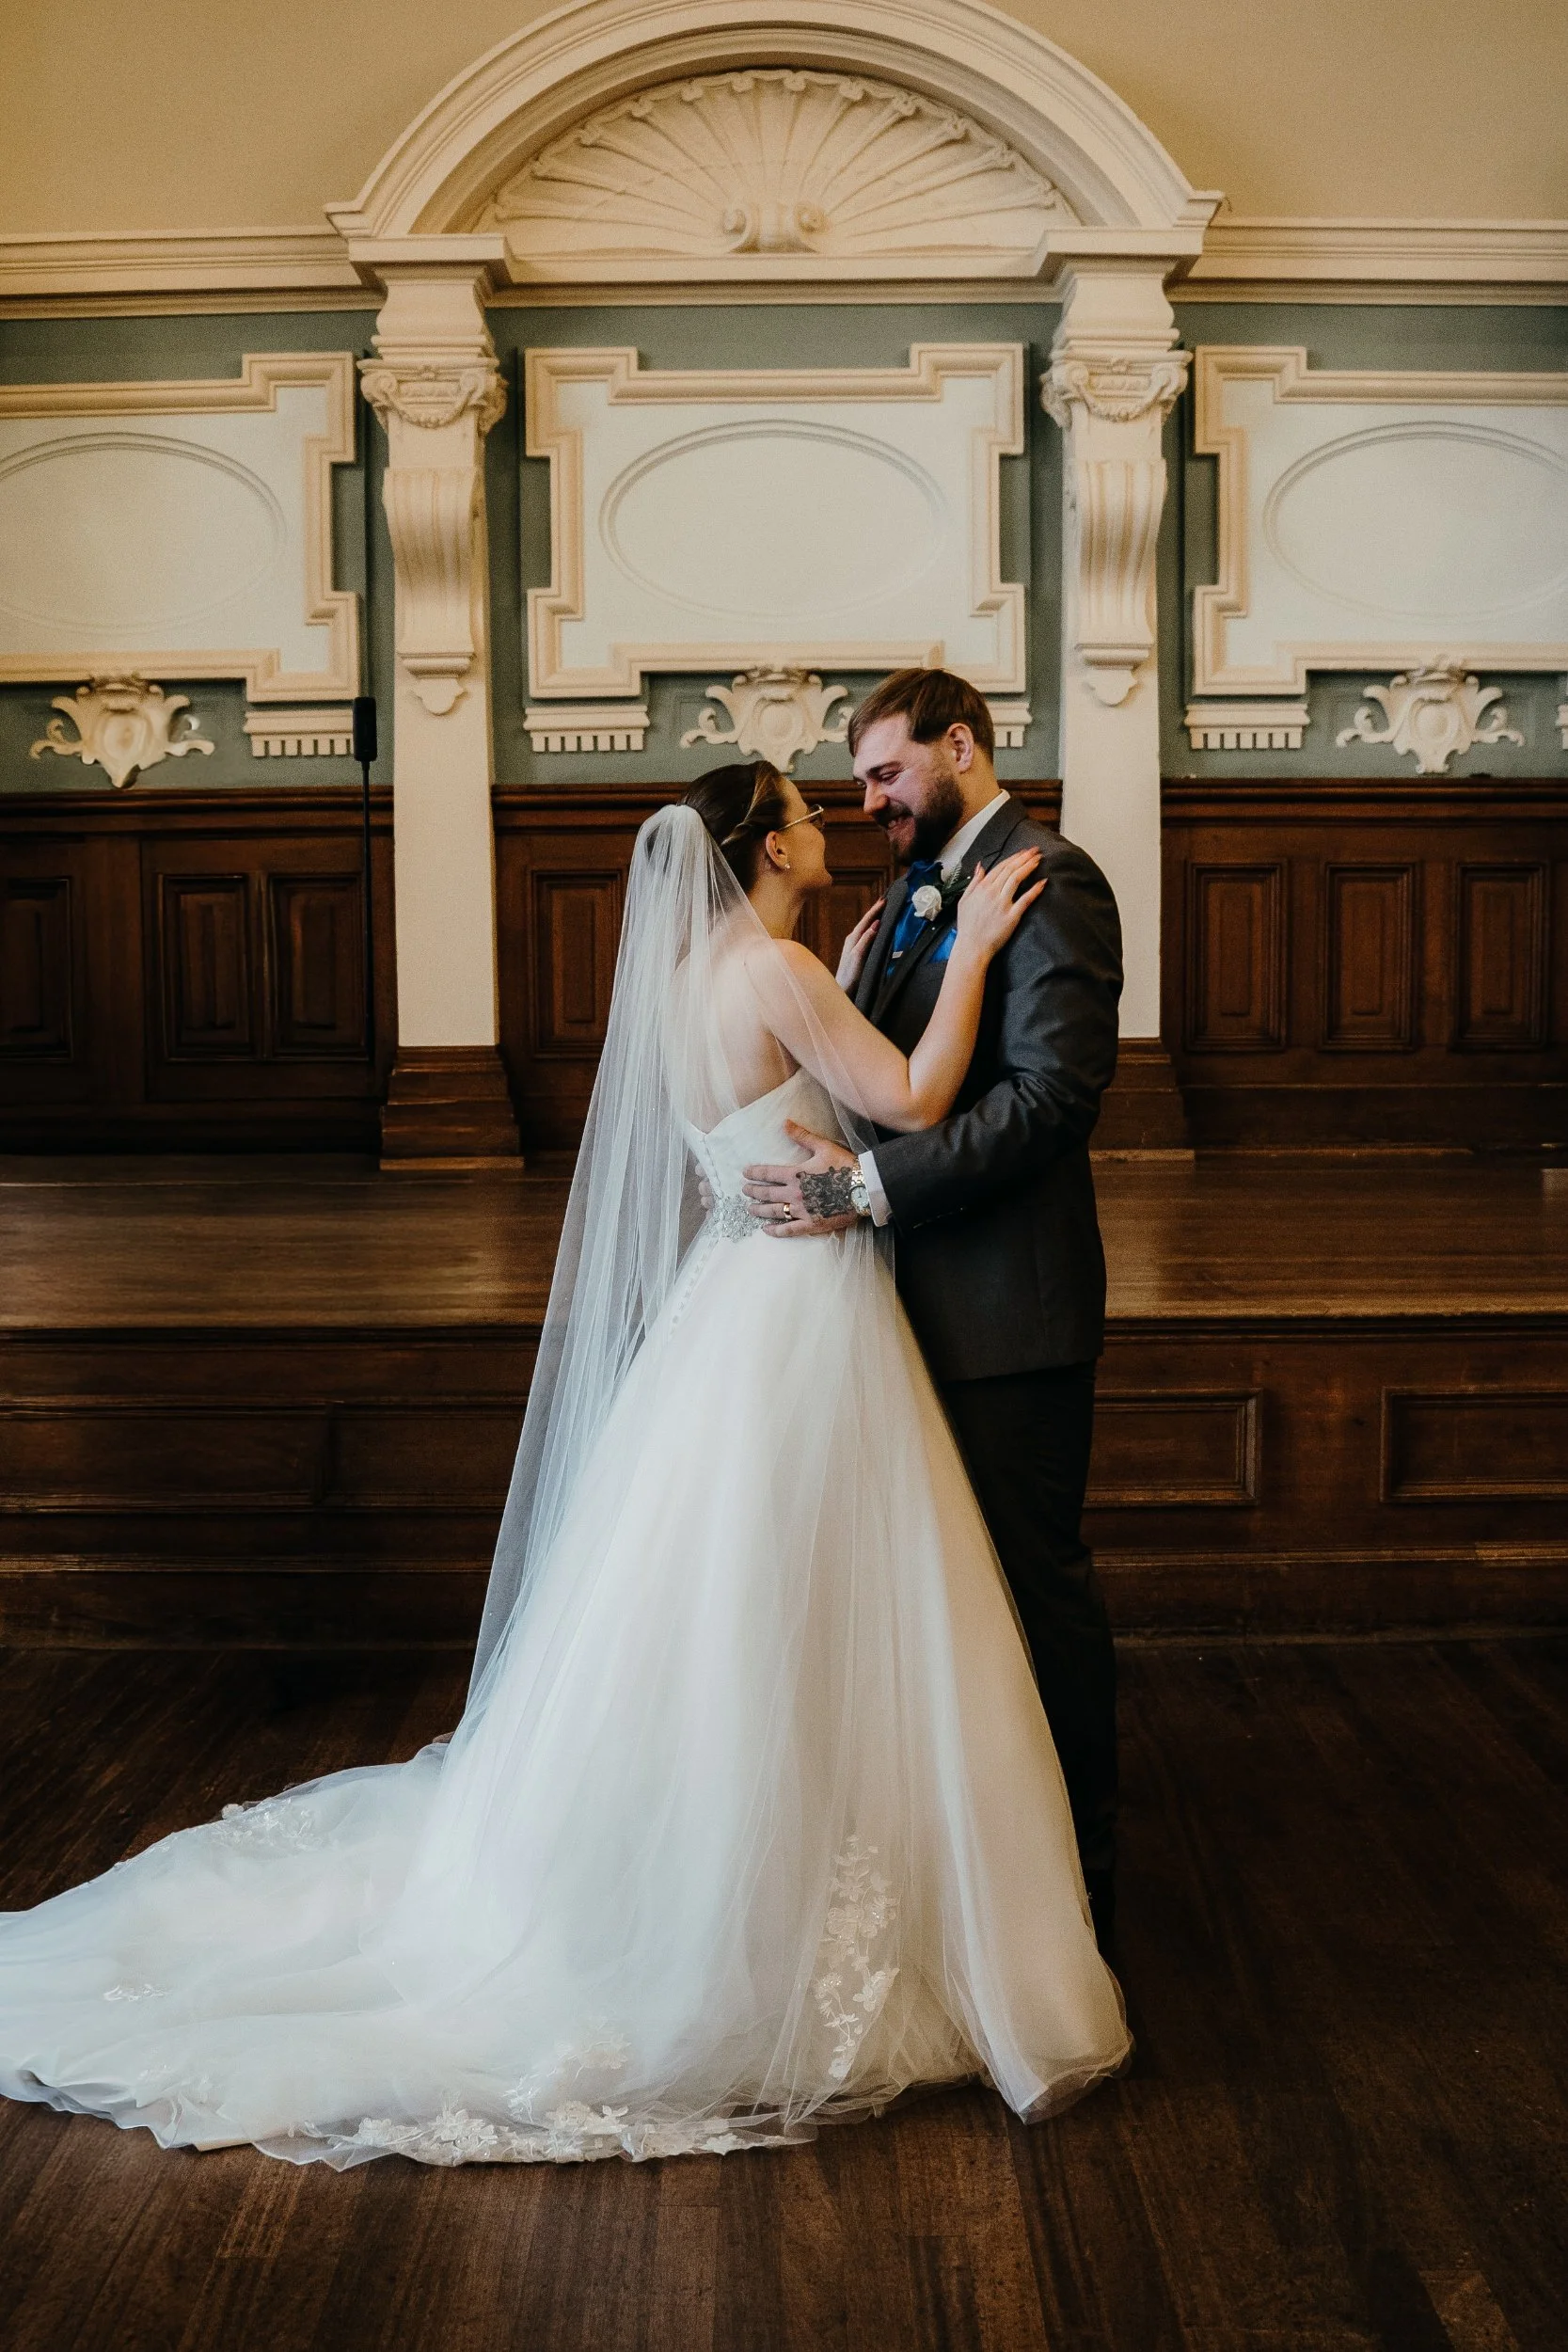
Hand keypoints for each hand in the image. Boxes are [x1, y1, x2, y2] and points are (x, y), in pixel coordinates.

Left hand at [743, 1121, 859, 1238]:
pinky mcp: (811, 1224)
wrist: (863, 1187)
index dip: (755, 1173)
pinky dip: (776, 1231)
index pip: (768, 1173)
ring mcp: (802, 1211)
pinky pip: (789, 1230)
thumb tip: (785, 1123)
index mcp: (796, 1174)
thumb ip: (802, 1136)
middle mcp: (795, 1194)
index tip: (745, 1173)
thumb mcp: (823, 1147)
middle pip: (767, 1194)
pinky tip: (766, 1230)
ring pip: (774, 1212)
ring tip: (750, 1209)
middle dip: (753, 1192)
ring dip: (760, 1210)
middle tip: (744, 1191)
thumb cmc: (844, 1165)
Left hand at [835, 897, 885, 991]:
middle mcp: (852, 939)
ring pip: (865, 927)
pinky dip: (872, 928)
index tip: (884, 900)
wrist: (843, 990)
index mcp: (853, 938)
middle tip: (885, 900)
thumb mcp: (858, 956)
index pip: (866, 920)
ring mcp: (853, 945)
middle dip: (875, 911)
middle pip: (865, 921)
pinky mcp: (856, 952)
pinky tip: (876, 928)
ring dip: (873, 918)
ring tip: (882, 910)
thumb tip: (876, 924)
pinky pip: (865, 935)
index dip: (875, 910)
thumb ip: (866, 939)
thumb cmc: (850, 975)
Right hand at [953, 849, 1044, 961]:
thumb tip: (980, 867)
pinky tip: (1043, 882)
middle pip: (1011, 870)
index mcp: (982, 888)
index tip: (1023, 852)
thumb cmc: (968, 926)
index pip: (1000, 867)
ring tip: (1039, 859)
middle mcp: (992, 893)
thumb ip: (973, 882)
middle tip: (1035, 850)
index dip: (1013, 858)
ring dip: (1029, 867)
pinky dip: (1034, 890)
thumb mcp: (964, 901)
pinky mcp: (1011, 916)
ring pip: (1017, 879)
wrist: (971, 947)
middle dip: (1024, 858)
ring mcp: (1002, 904)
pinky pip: (1025, 900)